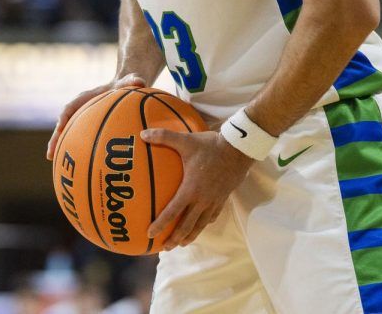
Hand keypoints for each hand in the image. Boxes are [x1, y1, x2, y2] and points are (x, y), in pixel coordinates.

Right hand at [46, 74, 145, 160]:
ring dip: (60, 146)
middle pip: (64, 124)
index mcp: (86, 97)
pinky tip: (77, 166)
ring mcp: (82, 119)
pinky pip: (79, 139)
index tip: (60, 129)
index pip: (71, 107)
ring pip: (68, 133)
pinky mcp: (88, 127)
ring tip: (53, 161)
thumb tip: (140, 82)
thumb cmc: (126, 85)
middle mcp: (80, 109)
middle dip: (56, 138)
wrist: (124, 86)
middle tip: (50, 154)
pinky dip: (75, 150)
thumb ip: (134, 81)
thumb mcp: (131, 81)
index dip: (64, 118)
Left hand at [141, 128, 253, 249]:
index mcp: (191, 190)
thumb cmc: (210, 146)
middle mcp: (202, 200)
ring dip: (190, 235)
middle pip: (187, 225)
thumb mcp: (185, 140)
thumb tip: (142, 134)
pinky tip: (202, 224)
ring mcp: (214, 201)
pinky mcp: (223, 198)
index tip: (150, 233)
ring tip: (182, 243)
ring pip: (201, 224)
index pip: (172, 212)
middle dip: (175, 238)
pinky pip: (212, 216)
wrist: (239, 150)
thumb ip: (163, 137)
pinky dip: (205, 223)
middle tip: (165, 248)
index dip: (160, 224)